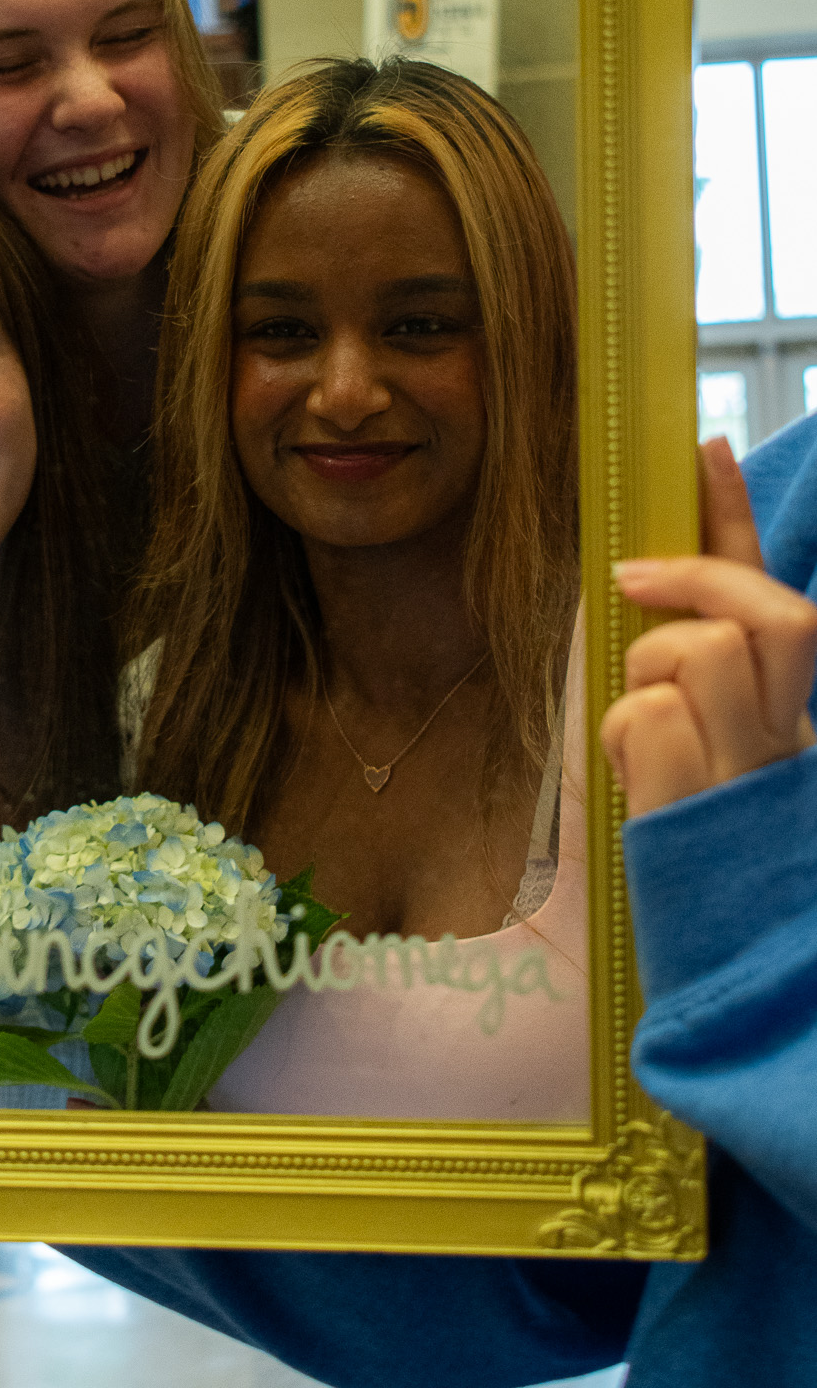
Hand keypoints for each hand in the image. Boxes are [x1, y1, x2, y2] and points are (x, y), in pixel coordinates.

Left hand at [600, 436, 816, 816]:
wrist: (647, 963)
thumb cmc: (648, 851)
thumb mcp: (654, 743)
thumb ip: (658, 670)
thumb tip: (627, 583)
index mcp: (778, 722)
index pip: (773, 604)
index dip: (737, 519)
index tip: (705, 445)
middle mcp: (782, 744)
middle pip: (764, 613)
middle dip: (695, 584)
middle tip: (632, 587)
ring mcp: (752, 776)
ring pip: (697, 653)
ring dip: (645, 680)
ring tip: (641, 747)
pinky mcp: (710, 807)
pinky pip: (652, 715)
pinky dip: (627, 740)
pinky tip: (635, 791)